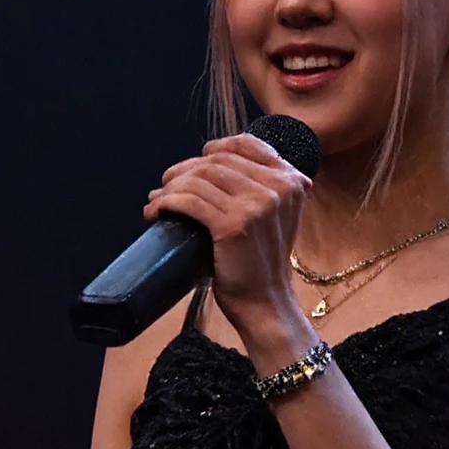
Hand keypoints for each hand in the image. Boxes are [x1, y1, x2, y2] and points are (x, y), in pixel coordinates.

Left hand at [144, 132, 311, 331]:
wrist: (266, 303)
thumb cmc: (261, 264)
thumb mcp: (274, 217)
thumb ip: (258, 189)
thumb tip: (203, 168)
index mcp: (291, 182)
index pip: (248, 145)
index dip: (216, 147)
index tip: (197, 161)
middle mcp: (279, 188)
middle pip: (218, 161)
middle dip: (185, 170)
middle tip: (166, 185)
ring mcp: (257, 205)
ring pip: (200, 179)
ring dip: (170, 187)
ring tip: (158, 200)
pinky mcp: (234, 224)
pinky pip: (190, 201)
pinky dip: (166, 202)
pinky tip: (156, 211)